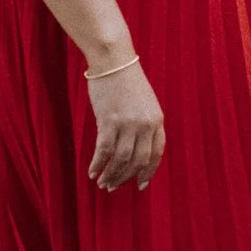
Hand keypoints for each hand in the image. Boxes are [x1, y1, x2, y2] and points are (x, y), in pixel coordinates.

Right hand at [87, 58, 165, 190]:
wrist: (114, 62)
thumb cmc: (127, 82)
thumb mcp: (145, 104)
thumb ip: (144, 125)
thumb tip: (135, 149)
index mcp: (158, 120)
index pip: (157, 153)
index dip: (149, 172)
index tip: (140, 185)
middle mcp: (146, 124)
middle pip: (138, 160)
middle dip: (126, 177)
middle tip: (113, 187)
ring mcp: (128, 123)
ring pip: (121, 160)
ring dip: (111, 174)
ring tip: (102, 183)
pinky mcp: (109, 121)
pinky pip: (104, 151)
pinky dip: (98, 164)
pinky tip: (92, 172)